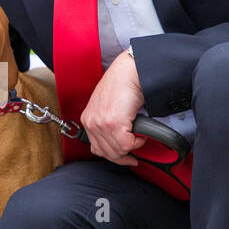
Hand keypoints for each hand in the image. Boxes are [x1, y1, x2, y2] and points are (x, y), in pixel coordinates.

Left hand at [80, 50, 145, 167]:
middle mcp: (91, 122)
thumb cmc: (122, 85)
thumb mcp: (107, 107)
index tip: (124, 156)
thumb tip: (115, 144)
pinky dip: (138, 141)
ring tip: (139, 136)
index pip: (97, 149)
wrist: (129, 72)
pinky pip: (127, 144)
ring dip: (133, 146)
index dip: (113, 155)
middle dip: (124, 156)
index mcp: (88, 119)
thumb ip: (106, 125)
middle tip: (134, 156)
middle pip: (108, 153)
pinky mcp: (113, 123)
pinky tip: (140, 133)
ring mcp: (101, 123)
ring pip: (118, 150)